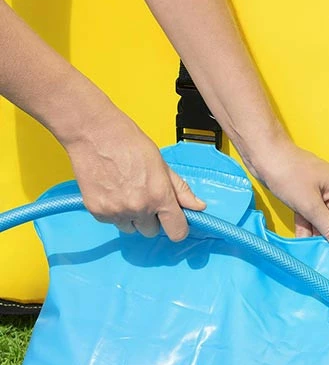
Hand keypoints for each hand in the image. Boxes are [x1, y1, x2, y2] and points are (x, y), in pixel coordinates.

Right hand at [64, 110, 205, 240]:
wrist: (92, 132)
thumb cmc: (128, 142)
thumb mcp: (161, 164)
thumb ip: (180, 190)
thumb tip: (199, 206)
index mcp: (160, 196)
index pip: (177, 231)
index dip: (178, 228)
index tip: (174, 222)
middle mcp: (139, 207)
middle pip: (151, 231)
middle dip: (151, 219)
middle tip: (143, 196)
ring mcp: (117, 211)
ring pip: (131, 229)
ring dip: (131, 217)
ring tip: (126, 192)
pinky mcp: (98, 212)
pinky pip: (112, 222)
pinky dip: (113, 212)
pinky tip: (112, 191)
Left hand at [248, 139, 328, 253]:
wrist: (261, 153)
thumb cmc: (287, 174)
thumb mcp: (309, 204)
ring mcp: (321, 199)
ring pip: (324, 227)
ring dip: (319, 242)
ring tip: (317, 263)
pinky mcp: (306, 202)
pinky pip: (311, 222)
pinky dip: (306, 233)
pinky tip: (303, 250)